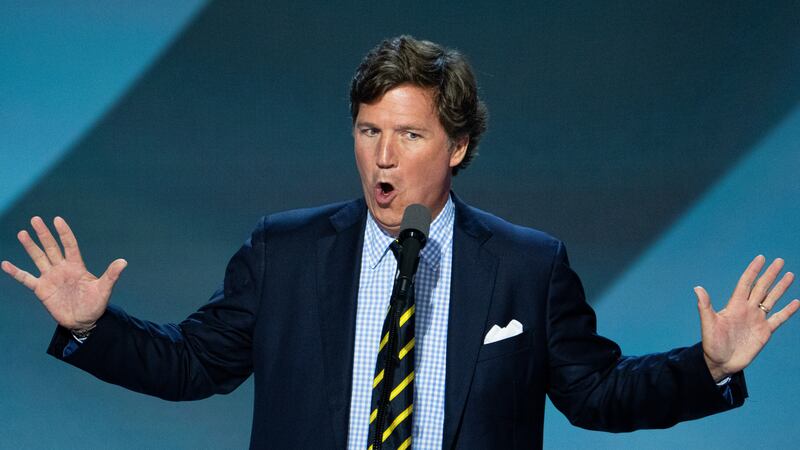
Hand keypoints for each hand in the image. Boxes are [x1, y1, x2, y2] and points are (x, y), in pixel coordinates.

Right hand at [1, 216, 126, 329]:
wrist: (83, 321)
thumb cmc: (95, 305)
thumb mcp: (104, 289)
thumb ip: (111, 275)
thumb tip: (123, 261)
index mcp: (76, 266)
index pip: (69, 245)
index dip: (64, 233)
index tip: (57, 219)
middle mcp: (62, 268)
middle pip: (51, 247)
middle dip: (44, 234)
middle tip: (36, 219)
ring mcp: (50, 278)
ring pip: (38, 258)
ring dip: (30, 246)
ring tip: (22, 233)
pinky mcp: (41, 289)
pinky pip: (26, 279)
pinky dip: (16, 272)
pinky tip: (5, 264)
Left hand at [695, 255, 798, 381]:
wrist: (721, 362)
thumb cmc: (712, 344)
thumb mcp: (708, 324)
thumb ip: (705, 306)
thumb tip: (697, 288)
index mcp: (735, 305)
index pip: (746, 283)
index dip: (753, 271)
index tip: (761, 258)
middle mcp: (747, 309)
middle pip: (761, 288)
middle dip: (770, 274)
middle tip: (780, 261)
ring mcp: (757, 320)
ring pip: (771, 299)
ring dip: (780, 288)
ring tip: (790, 275)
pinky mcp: (764, 332)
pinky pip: (778, 318)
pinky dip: (787, 311)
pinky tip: (796, 302)